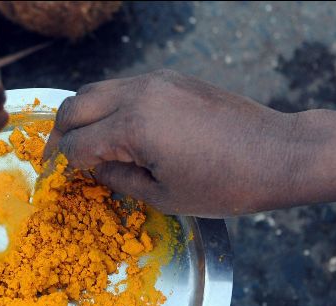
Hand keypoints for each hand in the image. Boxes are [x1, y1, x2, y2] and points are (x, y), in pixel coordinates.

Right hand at [47, 70, 308, 216]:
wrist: (278, 154)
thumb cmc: (224, 185)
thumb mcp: (163, 196)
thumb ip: (118, 179)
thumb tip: (94, 169)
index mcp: (132, 127)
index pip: (77, 144)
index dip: (62, 165)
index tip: (56, 178)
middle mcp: (138, 94)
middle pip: (75, 106)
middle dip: (59, 134)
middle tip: (57, 158)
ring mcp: (156, 81)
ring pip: (96, 89)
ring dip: (82, 115)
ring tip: (82, 142)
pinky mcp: (172, 78)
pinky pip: (124, 87)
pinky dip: (108, 106)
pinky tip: (115, 129)